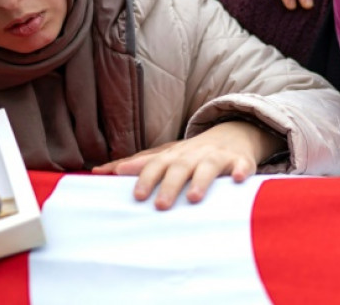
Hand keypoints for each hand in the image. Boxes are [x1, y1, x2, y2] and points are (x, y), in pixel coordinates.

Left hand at [91, 121, 285, 209]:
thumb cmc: (190, 153)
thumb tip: (97, 172)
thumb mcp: (164, 156)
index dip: (145, 177)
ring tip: (193, 198)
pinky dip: (240, 171)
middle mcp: (192, 155)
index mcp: (173, 156)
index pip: (155, 164)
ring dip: (200, 180)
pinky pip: (242, 165)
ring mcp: (216, 157)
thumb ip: (135, 165)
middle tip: (160, 205)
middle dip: (169, 185)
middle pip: (178, 168)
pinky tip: (238, 179)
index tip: (135, 195)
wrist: (232, 133)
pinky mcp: (239, 161)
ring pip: (207, 167)